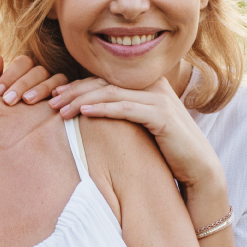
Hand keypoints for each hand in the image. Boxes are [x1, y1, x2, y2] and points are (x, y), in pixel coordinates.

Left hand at [0, 55, 68, 105]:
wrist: (7, 136)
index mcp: (23, 71)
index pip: (23, 63)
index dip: (10, 75)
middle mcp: (41, 76)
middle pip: (38, 71)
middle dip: (22, 84)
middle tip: (8, 101)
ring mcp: (55, 87)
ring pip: (55, 79)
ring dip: (41, 89)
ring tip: (27, 101)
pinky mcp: (65, 98)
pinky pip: (68, 90)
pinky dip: (61, 94)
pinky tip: (50, 105)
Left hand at [49, 77, 225, 195]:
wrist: (199, 168)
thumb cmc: (165, 150)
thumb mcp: (140, 127)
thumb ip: (122, 114)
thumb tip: (90, 113)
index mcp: (147, 84)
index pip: (105, 79)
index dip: (76, 85)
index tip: (53, 93)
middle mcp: (153, 85)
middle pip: (104, 82)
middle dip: (72, 90)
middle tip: (48, 100)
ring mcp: (159, 98)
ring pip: (111, 92)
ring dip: (81, 99)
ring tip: (59, 109)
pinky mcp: (162, 116)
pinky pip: (126, 108)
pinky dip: (103, 108)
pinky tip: (84, 112)